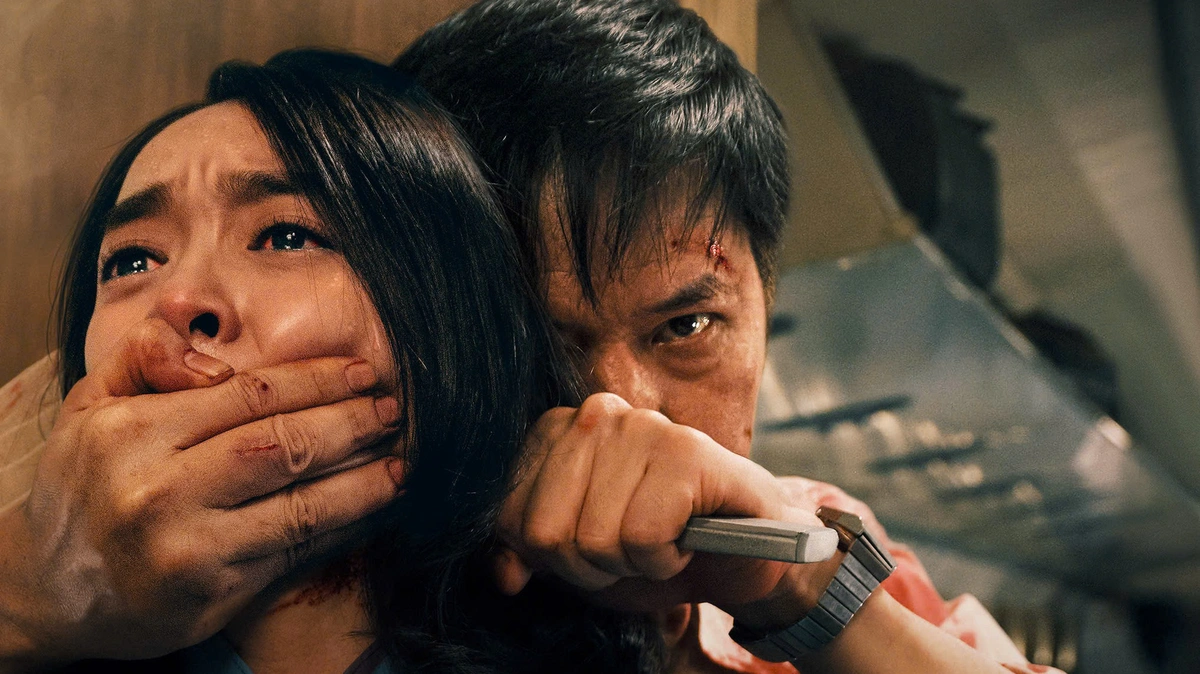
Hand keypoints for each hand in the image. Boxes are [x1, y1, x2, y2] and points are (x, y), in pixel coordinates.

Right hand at [0, 319, 404, 667]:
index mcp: (133, 433)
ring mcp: (188, 549)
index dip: (317, 380)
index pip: (249, 394)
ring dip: (363, 480)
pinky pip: (293, 552)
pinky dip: (343, 527)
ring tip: (402, 460)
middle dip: (352, 423)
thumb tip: (192, 313)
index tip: (362, 372)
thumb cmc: (82, 486)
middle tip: (393, 409)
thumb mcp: (92, 406)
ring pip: (300, 503)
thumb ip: (145, 355)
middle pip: (284, 445)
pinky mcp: (211, 597)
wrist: (44, 589)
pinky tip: (373, 507)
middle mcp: (159, 491)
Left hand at [493, 392, 833, 618]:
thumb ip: (530, 554)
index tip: (592, 547)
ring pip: (595, 538)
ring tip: (660, 542)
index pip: (508, 515)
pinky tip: (685, 539)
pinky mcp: (687, 452)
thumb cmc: (658, 544)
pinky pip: (644, 537)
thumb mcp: (579, 555)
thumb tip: (504, 575)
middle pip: (546, 532)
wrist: (745, 551)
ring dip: (631, 564)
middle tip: (629, 551)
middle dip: (588, 565)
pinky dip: (664, 560)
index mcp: (559, 430)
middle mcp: (596, 414)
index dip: (548, 556)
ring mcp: (643, 427)